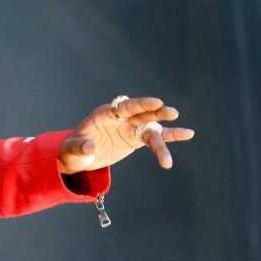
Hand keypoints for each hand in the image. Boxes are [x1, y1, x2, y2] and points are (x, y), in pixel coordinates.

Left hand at [58, 96, 194, 172]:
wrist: (79, 158)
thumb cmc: (73, 151)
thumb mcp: (72, 150)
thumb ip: (80, 147)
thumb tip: (90, 147)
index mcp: (104, 114)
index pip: (124, 106)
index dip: (140, 104)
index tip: (157, 102)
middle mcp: (120, 118)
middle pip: (141, 113)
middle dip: (156, 112)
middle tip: (171, 112)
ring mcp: (129, 128)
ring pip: (151, 128)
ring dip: (168, 131)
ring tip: (188, 133)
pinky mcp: (135, 139)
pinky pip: (154, 139)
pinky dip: (168, 140)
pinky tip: (187, 135)